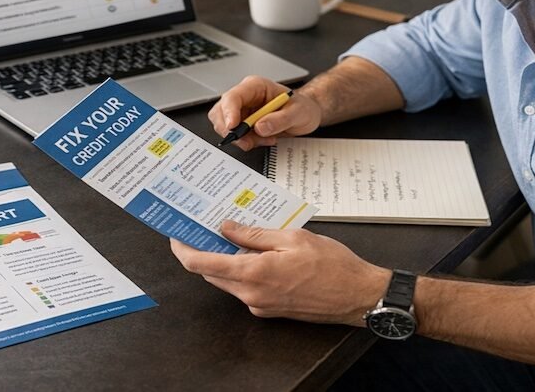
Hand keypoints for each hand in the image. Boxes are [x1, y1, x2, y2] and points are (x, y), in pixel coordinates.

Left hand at [170, 220, 388, 324]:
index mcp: (254, 274)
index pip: (201, 264)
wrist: (357, 296)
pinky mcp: (269, 310)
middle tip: (204, 224)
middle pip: (212, 272)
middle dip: (204, 249)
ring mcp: (260, 305)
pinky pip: (245, 287)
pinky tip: (255, 252)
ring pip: (228, 280)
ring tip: (231, 233)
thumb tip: (226, 227)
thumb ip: (255, 234)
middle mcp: (251, 294)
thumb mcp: (292, 237)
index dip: (183, 249)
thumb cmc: (332, 265)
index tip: (176, 233)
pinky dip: (243, 269)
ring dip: (225, 259)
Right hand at [208, 76, 322, 149]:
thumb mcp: (298, 113)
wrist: (306, 115)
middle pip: (221, 111)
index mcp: (256, 87)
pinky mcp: (243, 123)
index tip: (233, 127)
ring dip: (241, 138)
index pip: (233, 96)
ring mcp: (242, 110)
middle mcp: (245, 97)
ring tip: (264, 139)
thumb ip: (279, 120)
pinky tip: (263, 139)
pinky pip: (235, 135)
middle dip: (231, 130)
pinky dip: (247, 142)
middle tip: (247, 141)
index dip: (229, 112)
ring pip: (224, 125)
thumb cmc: (303, 107)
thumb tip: (260, 127)